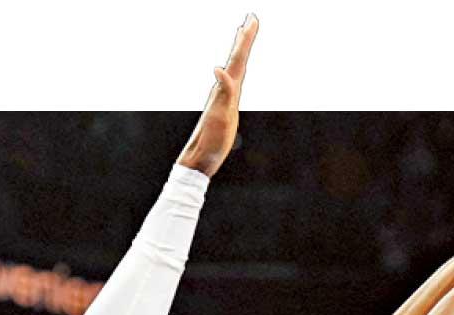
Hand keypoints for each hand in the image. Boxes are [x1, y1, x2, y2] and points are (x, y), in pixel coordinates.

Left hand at [176, 14, 258, 177]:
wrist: (201, 158)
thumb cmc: (210, 140)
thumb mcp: (220, 115)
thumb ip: (223, 90)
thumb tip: (219, 68)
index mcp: (225, 88)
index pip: (238, 58)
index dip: (245, 39)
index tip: (252, 19)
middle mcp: (224, 89)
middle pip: (237, 58)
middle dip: (245, 38)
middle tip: (251, 18)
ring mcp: (224, 98)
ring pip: (234, 68)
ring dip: (240, 51)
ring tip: (243, 35)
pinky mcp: (224, 108)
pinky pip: (231, 83)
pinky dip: (233, 71)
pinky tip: (229, 68)